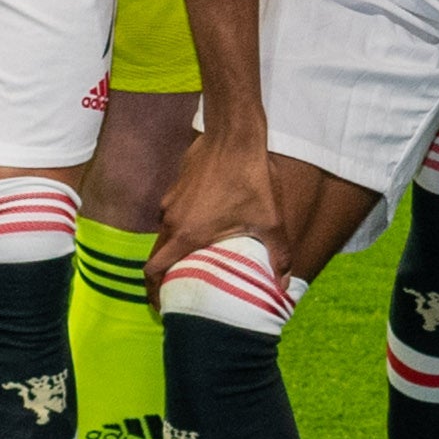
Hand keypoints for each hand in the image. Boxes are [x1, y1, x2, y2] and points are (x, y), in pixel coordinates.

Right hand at [146, 121, 284, 294]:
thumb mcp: (270, 220)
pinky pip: (174, 213)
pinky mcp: (176, 186)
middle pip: (157, 255)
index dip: (153, 290)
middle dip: (165, 273)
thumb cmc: (250, 178)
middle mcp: (170, 220)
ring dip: (176, 246)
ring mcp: (170, 201)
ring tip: (197, 256)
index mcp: (186, 234)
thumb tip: (285, 284)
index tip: (162, 303)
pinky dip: (183, 224)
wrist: (235, 135)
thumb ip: (278, 254)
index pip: (153, 270)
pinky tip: (206, 222)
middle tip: (180, 286)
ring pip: (166, 233)